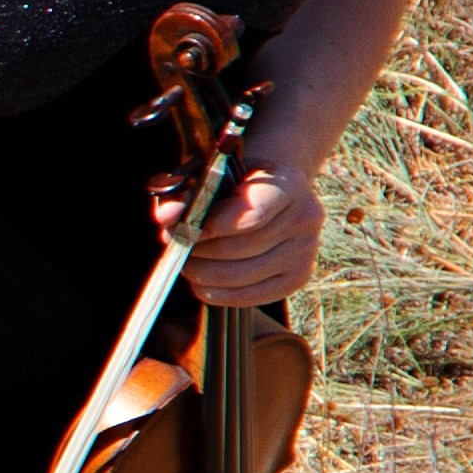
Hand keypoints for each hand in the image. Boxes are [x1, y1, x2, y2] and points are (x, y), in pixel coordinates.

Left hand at [181, 151, 323, 309]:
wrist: (271, 195)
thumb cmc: (234, 184)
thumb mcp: (210, 175)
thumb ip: (183, 193)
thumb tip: (166, 217)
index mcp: (289, 184)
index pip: (250, 216)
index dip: (210, 228)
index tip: (182, 230)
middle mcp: (306, 217)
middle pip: (239, 248)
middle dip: (198, 251)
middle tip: (176, 247)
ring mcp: (305, 250)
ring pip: (240, 275)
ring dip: (202, 273)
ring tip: (187, 261)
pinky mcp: (297, 278)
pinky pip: (249, 296)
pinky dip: (216, 293)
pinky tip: (202, 282)